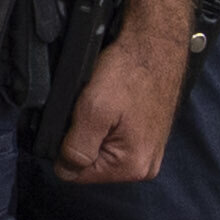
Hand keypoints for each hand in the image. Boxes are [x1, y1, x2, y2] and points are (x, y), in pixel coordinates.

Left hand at [49, 23, 183, 184]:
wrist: (155, 45)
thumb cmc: (129, 73)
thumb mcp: (93, 111)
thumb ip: (76, 147)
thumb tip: (64, 171)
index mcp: (132, 167)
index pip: (76, 174)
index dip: (65, 147)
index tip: (77, 121)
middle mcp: (144, 167)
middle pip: (90, 164)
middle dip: (82, 138)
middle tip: (91, 109)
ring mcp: (148, 152)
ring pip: (99, 149)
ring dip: (94, 129)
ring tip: (104, 105)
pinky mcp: (147, 137)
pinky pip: (113, 139)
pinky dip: (106, 123)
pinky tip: (114, 105)